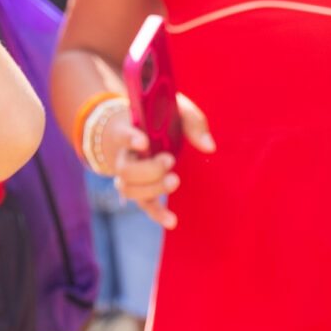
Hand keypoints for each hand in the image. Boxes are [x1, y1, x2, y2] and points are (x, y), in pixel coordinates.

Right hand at [114, 94, 215, 229]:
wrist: (138, 129)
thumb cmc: (158, 118)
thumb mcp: (174, 109)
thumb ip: (193, 122)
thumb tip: (209, 147)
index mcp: (128, 129)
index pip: (121, 134)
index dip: (129, 139)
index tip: (143, 142)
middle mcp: (123, 154)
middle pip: (125, 170)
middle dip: (149, 169)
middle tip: (170, 161)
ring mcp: (129, 174)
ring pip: (129, 189)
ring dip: (153, 189)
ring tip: (174, 180)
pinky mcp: (140, 189)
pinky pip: (144, 205)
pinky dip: (157, 214)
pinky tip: (172, 221)